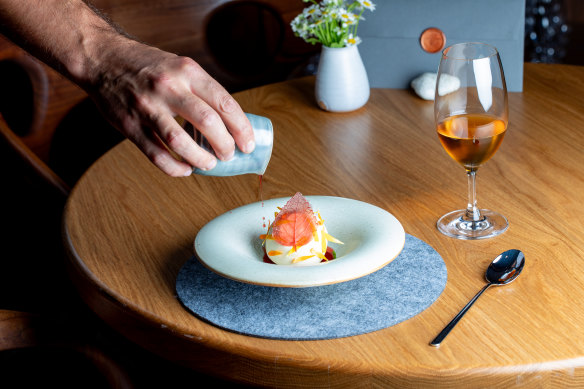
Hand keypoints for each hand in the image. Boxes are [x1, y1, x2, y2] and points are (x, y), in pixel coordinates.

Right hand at [88, 41, 254, 176]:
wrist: (102, 58)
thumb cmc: (147, 65)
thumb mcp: (180, 66)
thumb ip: (202, 91)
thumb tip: (230, 123)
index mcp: (187, 71)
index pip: (225, 103)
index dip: (242, 128)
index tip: (248, 144)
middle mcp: (169, 87)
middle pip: (208, 123)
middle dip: (225, 145)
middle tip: (229, 155)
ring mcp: (148, 107)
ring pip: (181, 142)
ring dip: (201, 159)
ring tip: (209, 164)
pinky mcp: (130, 125)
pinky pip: (156, 154)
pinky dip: (174, 167)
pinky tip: (185, 170)